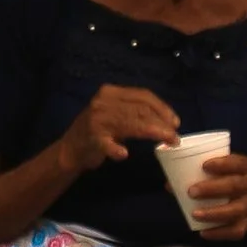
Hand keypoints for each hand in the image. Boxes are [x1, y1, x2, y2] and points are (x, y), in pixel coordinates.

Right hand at [59, 82, 180, 172]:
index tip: (176, 122)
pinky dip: (116, 149)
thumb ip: (135, 112)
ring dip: (153, 133)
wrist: (70, 149)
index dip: (162, 108)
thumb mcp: (115, 113)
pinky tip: (123, 154)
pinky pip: (108, 144)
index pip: (142, 95)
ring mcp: (96, 120)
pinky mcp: (91, 139)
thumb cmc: (99, 131)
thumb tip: (168, 119)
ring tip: (168, 142)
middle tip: (175, 136)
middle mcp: (103, 102)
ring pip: (131, 124)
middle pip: (140, 109)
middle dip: (162, 123)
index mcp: (110, 92)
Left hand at [179, 149, 246, 243]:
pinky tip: (203, 232)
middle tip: (191, 191)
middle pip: (235, 186)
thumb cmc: (238, 180)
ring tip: (195, 214)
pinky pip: (236, 231)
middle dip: (213, 189)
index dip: (223, 164)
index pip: (239, 163)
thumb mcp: (232, 171)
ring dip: (214, 213)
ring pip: (236, 211)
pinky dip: (219, 233)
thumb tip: (170, 183)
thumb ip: (206, 174)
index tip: (204, 166)